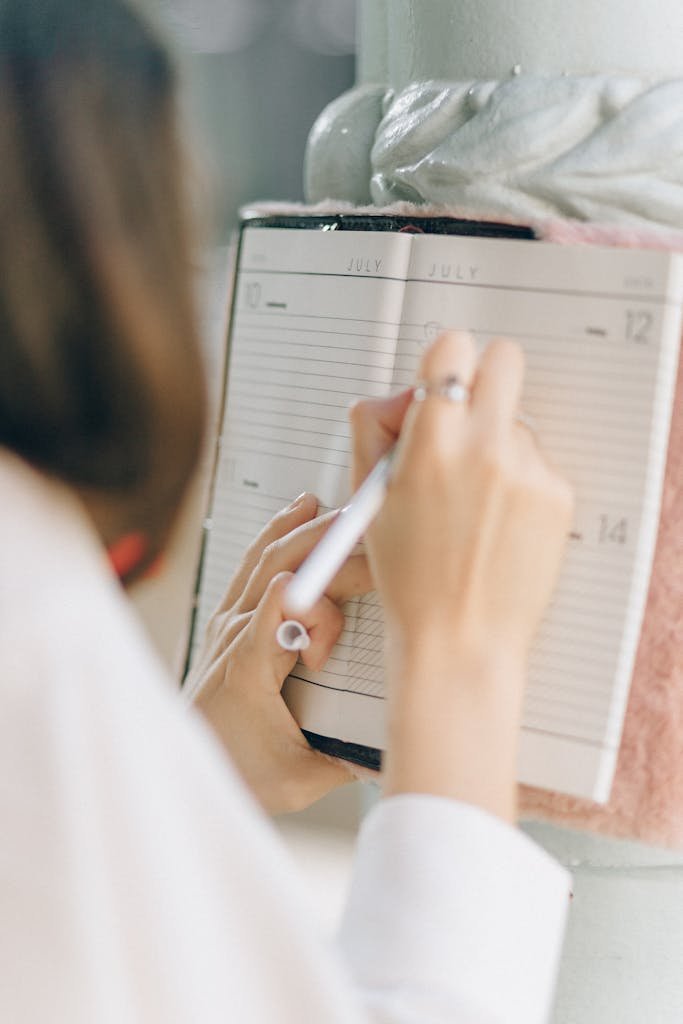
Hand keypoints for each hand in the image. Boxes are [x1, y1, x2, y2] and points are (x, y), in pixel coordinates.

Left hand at [185, 493, 371, 813]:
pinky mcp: (227, 616)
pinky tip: (295, 513)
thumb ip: (352, 763)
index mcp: (250, 670)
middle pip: (282, 573)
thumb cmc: (242, 772)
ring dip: (300, 530)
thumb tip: (404, 747)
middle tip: (369, 533)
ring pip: (265, 559)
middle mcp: (234, 636)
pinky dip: (276, 534)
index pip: (283, 613)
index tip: (361, 596)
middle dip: (327, 549)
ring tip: (330, 507)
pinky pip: (252, 563)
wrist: (188, 763)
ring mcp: (227, 621)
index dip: (323, 603)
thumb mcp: (301, 780)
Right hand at [350, 332, 573, 820]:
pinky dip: (517, 480)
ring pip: (516, 422)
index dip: (443, 364)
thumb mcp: (368, 498)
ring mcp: (527, 470)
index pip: (452, 350)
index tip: (440, 384)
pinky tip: (495, 520)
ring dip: (495, 445)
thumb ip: (373, 429)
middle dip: (484, 378)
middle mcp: (484, 448)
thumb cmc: (409, 577)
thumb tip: (403, 396)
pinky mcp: (556, 494)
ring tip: (471, 501)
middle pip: (504, 361)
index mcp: (430, 444)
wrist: (459, 637)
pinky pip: (536, 462)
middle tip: (466, 418)